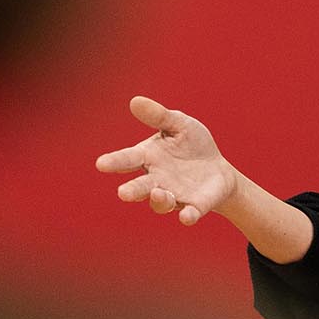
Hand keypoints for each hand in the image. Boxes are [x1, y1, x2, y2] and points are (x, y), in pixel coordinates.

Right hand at [95, 95, 237, 225]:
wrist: (218, 170)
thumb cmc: (192, 145)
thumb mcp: (179, 125)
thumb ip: (159, 116)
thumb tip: (135, 101)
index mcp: (149, 157)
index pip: (128, 159)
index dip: (115, 162)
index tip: (101, 164)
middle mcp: (157, 180)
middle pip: (140, 187)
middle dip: (132, 190)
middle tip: (123, 193)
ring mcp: (175, 195)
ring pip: (161, 202)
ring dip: (159, 200)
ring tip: (159, 194)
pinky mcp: (195, 206)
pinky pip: (189, 213)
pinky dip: (188, 216)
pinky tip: (186, 217)